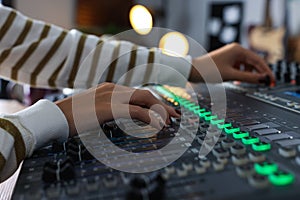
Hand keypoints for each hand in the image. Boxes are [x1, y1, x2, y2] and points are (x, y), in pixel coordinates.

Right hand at [55, 83, 180, 136]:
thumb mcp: (94, 110)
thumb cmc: (73, 116)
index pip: (139, 93)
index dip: (154, 101)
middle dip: (163, 104)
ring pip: (145, 99)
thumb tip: (120, 116)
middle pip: (146, 93)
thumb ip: (108, 109)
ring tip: (170, 121)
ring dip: (160, 110)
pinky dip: (150, 118)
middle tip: (175, 116)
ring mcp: (111, 96)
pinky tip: (157, 125)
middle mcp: (114, 89)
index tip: (165, 110)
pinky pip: (136, 111)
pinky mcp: (109, 108)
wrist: (55, 116)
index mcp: (111, 88)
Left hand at [190, 43, 275, 83]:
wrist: (193, 71)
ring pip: (246, 65)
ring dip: (249, 74)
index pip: (258, 60)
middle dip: (259, 73)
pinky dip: (241, 73)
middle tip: (265, 84)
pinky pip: (239, 67)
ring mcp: (231, 55)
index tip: (271, 81)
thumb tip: (263, 79)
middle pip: (254, 62)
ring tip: (245, 82)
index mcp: (238, 50)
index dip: (266, 72)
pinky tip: (238, 80)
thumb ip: (248, 78)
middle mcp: (235, 50)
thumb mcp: (231, 75)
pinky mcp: (227, 60)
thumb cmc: (208, 70)